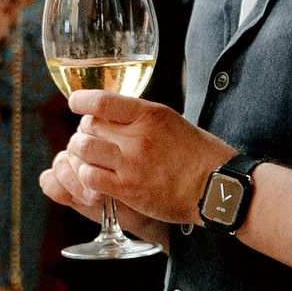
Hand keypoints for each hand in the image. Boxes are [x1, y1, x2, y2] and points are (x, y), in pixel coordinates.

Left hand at [59, 91, 234, 227]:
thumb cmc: (198, 154)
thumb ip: (140, 118)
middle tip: (92, 140)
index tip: (75, 104)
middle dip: (84, 132)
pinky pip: (89, 177)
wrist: (216, 187)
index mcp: (150, 114)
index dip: (81, 101)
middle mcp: (138, 137)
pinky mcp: (127, 189)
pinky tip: (96, 178)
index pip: (101, 101)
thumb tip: (109, 114)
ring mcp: (131, 164)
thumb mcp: (171, 122)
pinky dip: (86, 176)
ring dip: (81, 154)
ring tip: (90, 159)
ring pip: (82, 149)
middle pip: (88, 126)